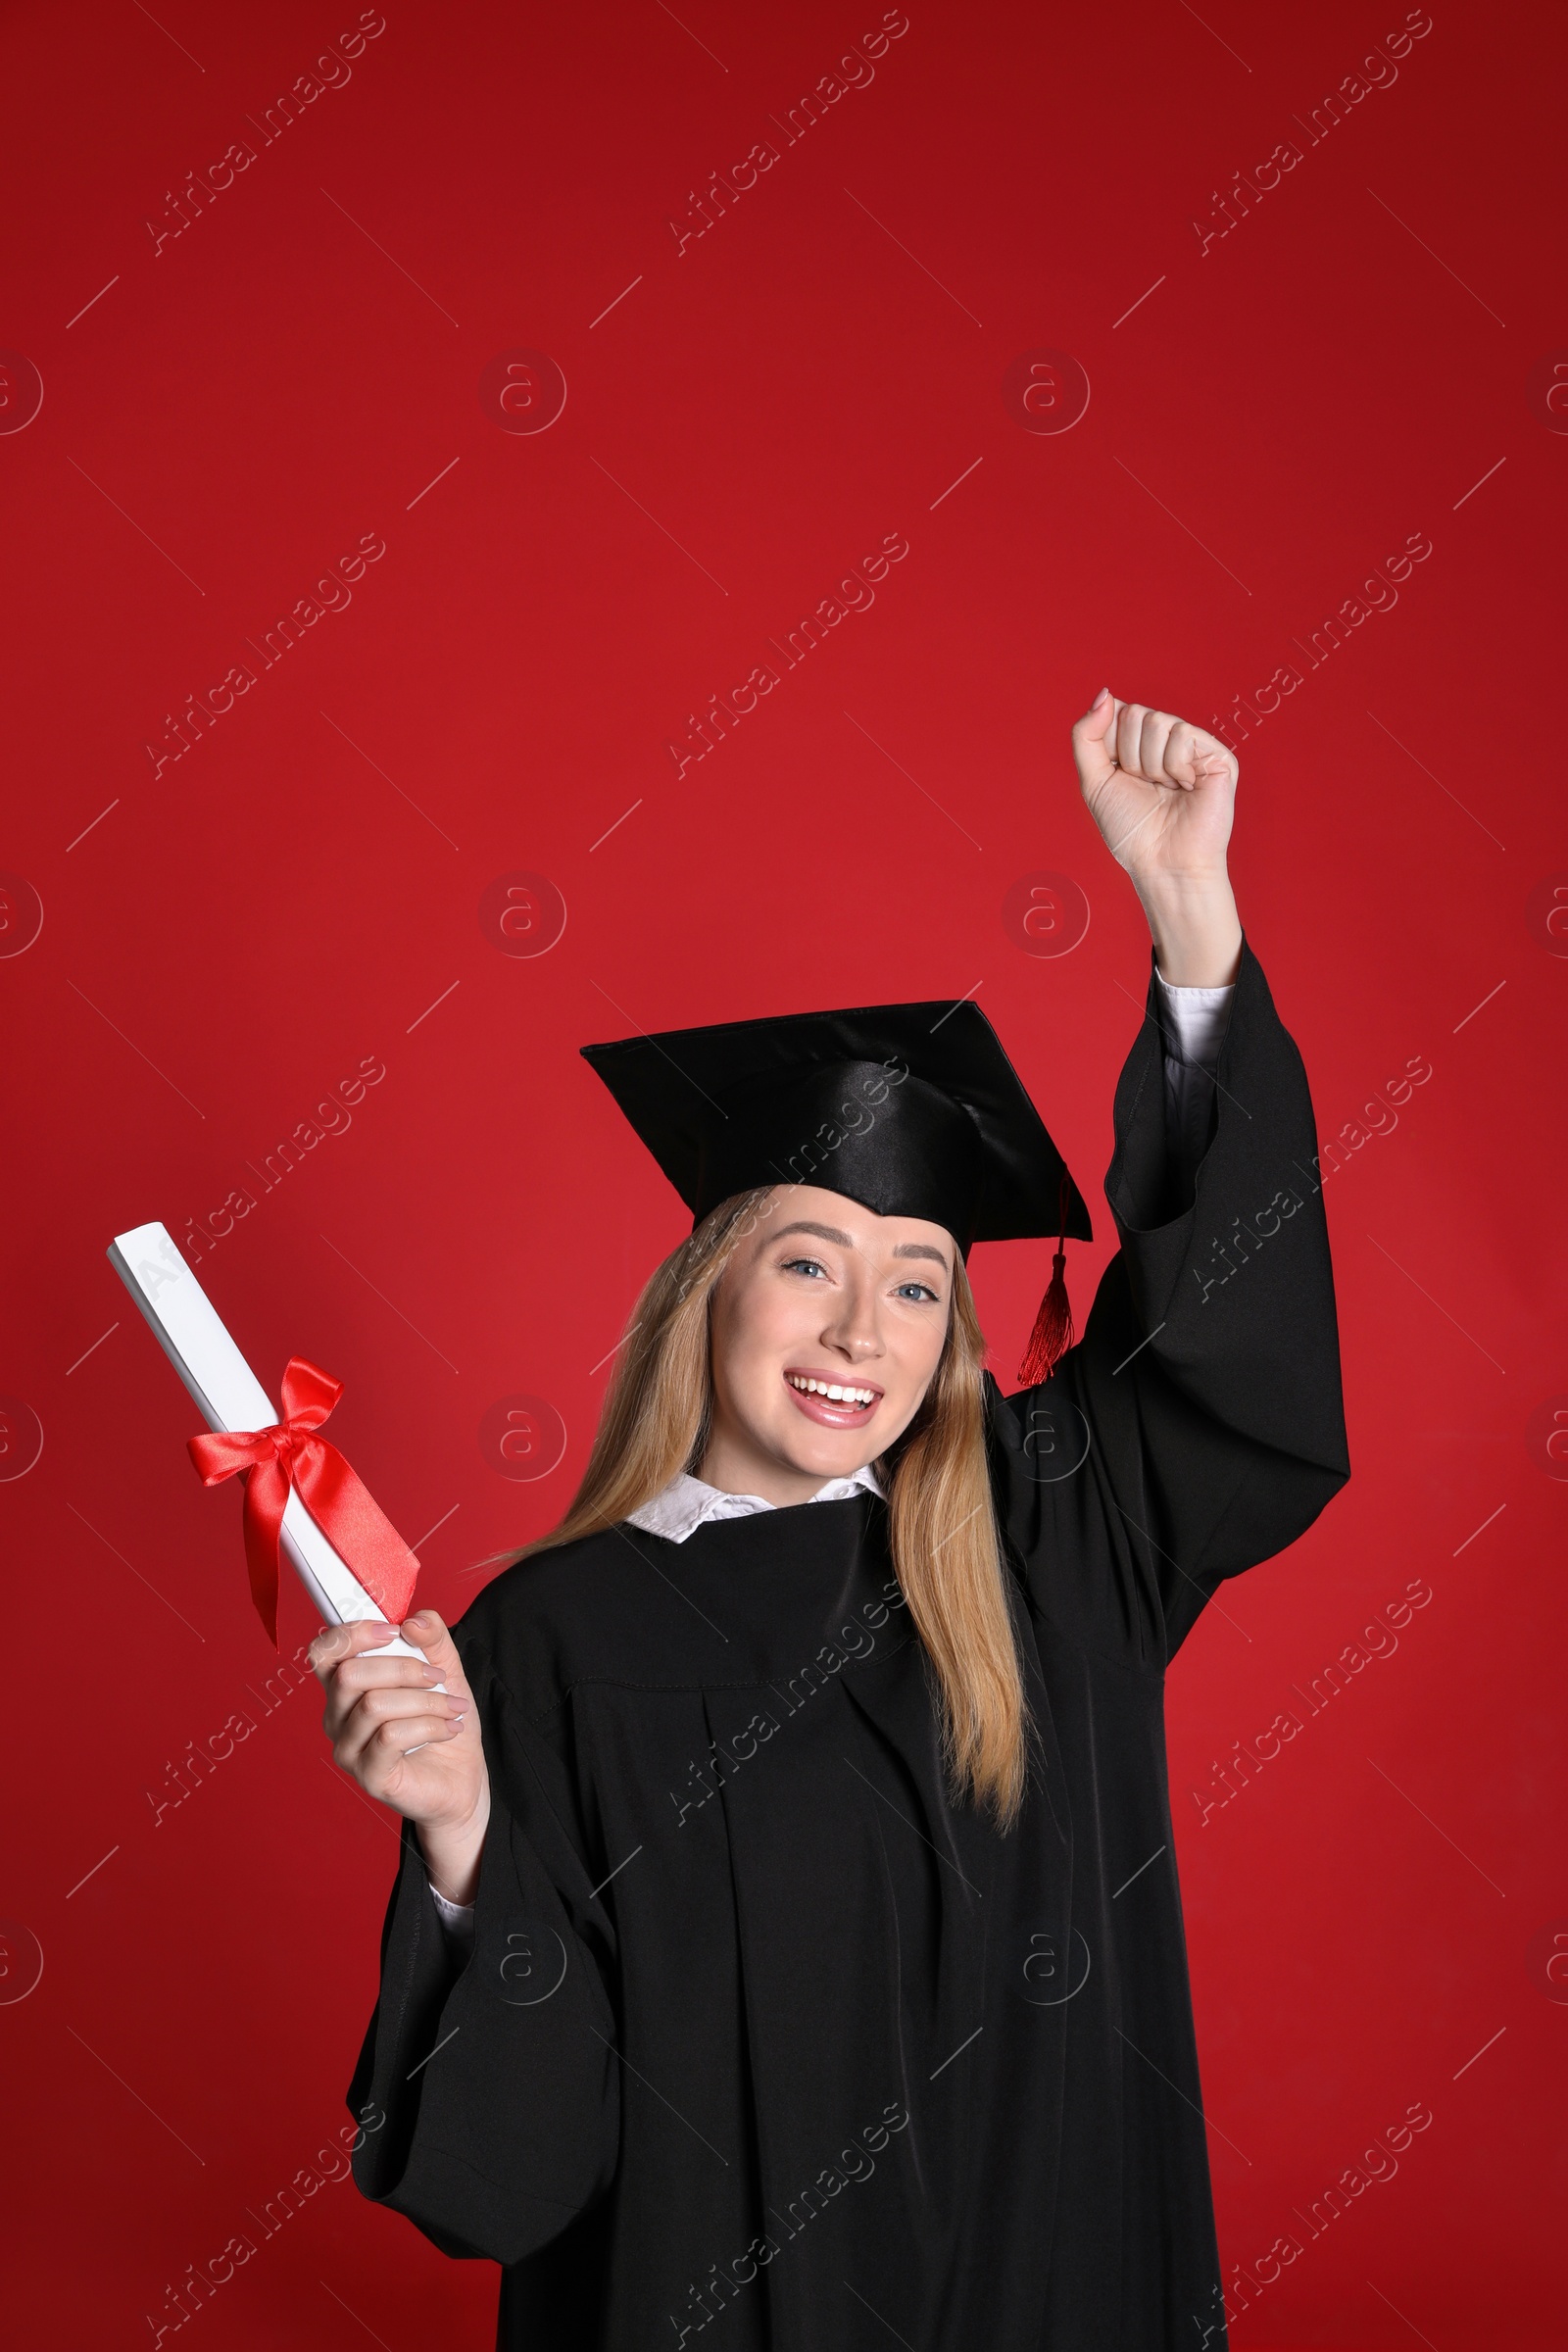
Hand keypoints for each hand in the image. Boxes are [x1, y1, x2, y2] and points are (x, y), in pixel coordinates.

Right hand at [310, 1610, 489, 1900]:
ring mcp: (348, 1750)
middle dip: (404, 1668)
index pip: (323, 1653)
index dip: (351, 1634)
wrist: (462, 1778)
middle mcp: (337, 1718)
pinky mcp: (368, 1776)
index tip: (394, 1631)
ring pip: (374, 1705)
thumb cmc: (442, 1722)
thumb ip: (432, 1639)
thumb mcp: (445, 1671)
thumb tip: (414, 1620)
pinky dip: (430, 1725)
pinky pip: (391, 1737)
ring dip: (425, 1700)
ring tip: (453, 1707)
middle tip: (438, 1677)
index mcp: (346, 1688)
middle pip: (349, 1675)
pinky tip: (450, 1728)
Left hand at [1071, 690, 1236, 885]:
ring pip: (1157, 721)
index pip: (1116, 712)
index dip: (1109, 744)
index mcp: (1138, 745)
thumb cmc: (1131, 830)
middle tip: (1146, 785)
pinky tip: (1186, 788)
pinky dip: (1175, 767)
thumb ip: (1086, 735)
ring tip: (1166, 790)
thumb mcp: (1093, 780)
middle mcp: (1166, 741)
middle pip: (1135, 713)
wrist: (1162, 863)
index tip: (1119, 774)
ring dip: (1151, 765)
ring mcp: (1193, 746)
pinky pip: (1182, 734)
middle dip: (1130, 756)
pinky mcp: (1217, 755)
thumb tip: (1104, 693)